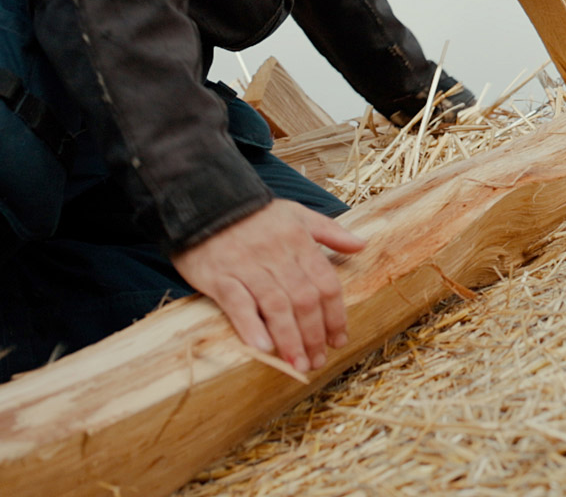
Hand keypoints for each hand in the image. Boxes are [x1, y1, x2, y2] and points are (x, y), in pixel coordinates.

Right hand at [172, 199, 365, 372]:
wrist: (204, 200)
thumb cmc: (254, 213)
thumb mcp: (296, 213)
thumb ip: (330, 231)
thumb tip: (361, 245)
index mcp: (299, 241)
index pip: (326, 283)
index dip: (335, 315)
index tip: (339, 339)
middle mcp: (277, 255)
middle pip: (304, 299)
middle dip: (314, 334)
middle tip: (317, 360)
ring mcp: (247, 266)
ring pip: (275, 305)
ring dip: (289, 338)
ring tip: (297, 364)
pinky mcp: (219, 275)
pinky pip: (238, 302)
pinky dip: (251, 325)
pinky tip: (263, 347)